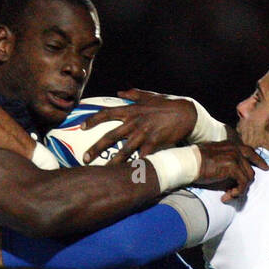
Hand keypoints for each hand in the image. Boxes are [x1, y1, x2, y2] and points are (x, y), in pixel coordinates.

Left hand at [80, 88, 195, 162]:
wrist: (187, 113)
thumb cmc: (168, 104)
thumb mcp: (150, 95)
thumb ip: (134, 94)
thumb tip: (120, 92)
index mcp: (131, 110)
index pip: (107, 113)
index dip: (93, 120)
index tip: (81, 127)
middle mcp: (134, 122)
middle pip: (110, 136)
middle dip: (96, 148)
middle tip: (85, 158)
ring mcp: (144, 134)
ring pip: (124, 151)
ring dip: (113, 163)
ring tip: (103, 173)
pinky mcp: (154, 144)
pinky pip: (142, 158)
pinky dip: (134, 167)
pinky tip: (128, 177)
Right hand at [192, 140, 267, 201]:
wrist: (189, 162)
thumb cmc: (196, 163)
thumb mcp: (214, 159)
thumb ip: (226, 163)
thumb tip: (232, 178)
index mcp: (231, 145)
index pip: (250, 151)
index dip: (258, 160)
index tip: (265, 168)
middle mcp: (235, 149)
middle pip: (251, 168)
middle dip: (246, 182)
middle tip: (238, 192)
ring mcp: (235, 157)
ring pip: (249, 177)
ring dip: (240, 189)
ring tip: (228, 195)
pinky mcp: (233, 167)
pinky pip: (243, 183)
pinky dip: (237, 192)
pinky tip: (227, 196)